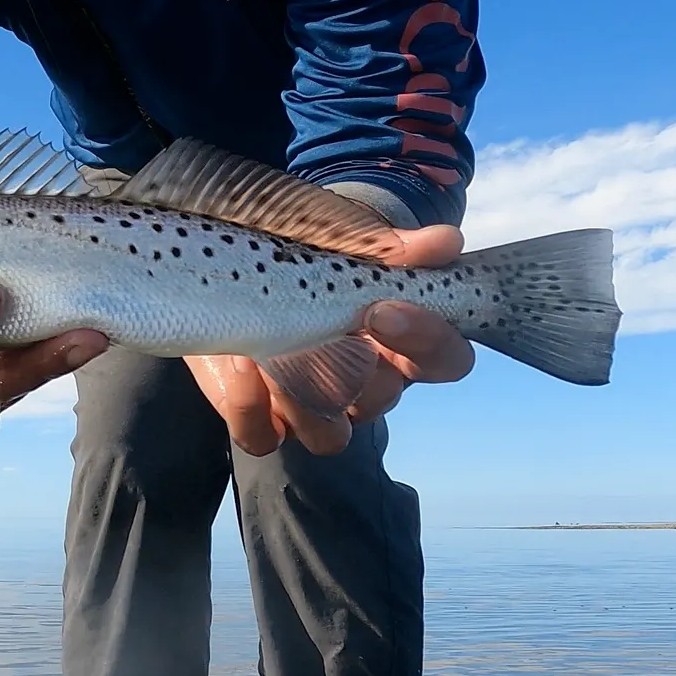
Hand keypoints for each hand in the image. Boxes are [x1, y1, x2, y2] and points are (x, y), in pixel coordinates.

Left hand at [188, 221, 475, 457]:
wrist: (228, 258)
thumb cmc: (298, 249)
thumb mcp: (337, 239)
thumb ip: (388, 246)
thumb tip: (446, 242)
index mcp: (399, 339)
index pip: (446, 359)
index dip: (427, 341)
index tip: (384, 306)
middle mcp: (362, 382)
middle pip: (384, 398)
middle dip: (355, 365)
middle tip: (321, 329)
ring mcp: (311, 406)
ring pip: (329, 435)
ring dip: (302, 395)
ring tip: (272, 351)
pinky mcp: (258, 416)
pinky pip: (261, 436)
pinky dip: (249, 405)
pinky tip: (240, 360)